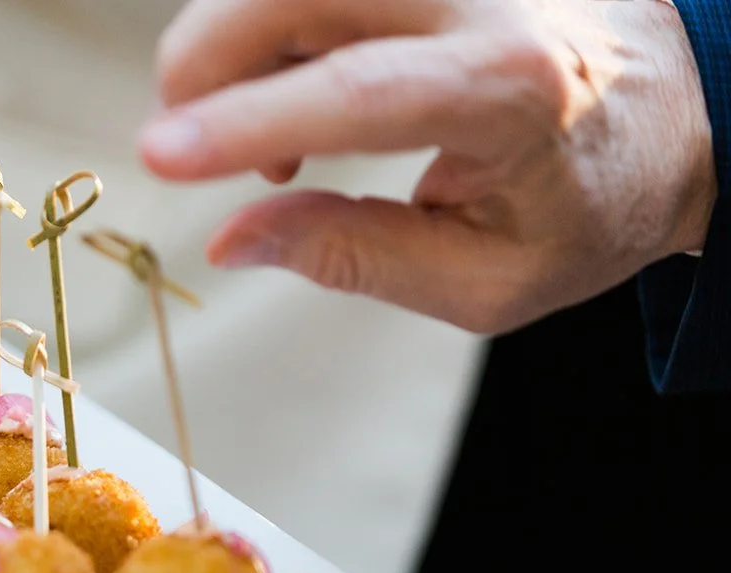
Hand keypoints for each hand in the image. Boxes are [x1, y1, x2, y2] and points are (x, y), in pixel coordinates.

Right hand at [143, 0, 716, 333]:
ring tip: (273, 145)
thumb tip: (230, 239)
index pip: (362, 91)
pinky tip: (295, 94)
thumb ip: (356, 258)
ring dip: (231, 50)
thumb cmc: (587, 202)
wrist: (675, 104)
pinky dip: (266, 32)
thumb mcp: (487, 279)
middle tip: (186, 148)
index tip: (159, 155)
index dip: (247, 121)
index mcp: (520, 89)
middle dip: (202, 65)